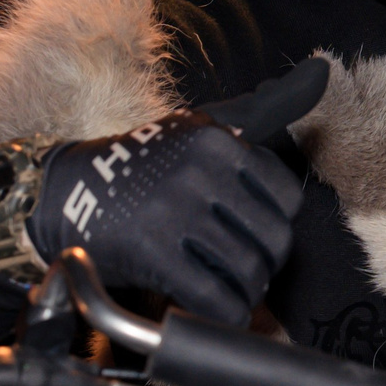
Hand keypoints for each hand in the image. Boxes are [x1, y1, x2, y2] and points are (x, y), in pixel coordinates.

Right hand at [29, 58, 328, 324]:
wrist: (64, 193)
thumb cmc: (147, 165)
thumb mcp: (202, 127)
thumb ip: (264, 109)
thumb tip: (321, 71)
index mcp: (218, 140)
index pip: (288, 198)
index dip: (274, 224)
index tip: (250, 232)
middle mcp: (200, 171)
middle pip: (274, 240)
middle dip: (264, 265)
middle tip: (242, 270)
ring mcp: (175, 211)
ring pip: (248, 272)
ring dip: (244, 293)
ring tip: (228, 290)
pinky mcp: (153, 252)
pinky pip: (215, 299)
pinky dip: (222, 314)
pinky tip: (211, 309)